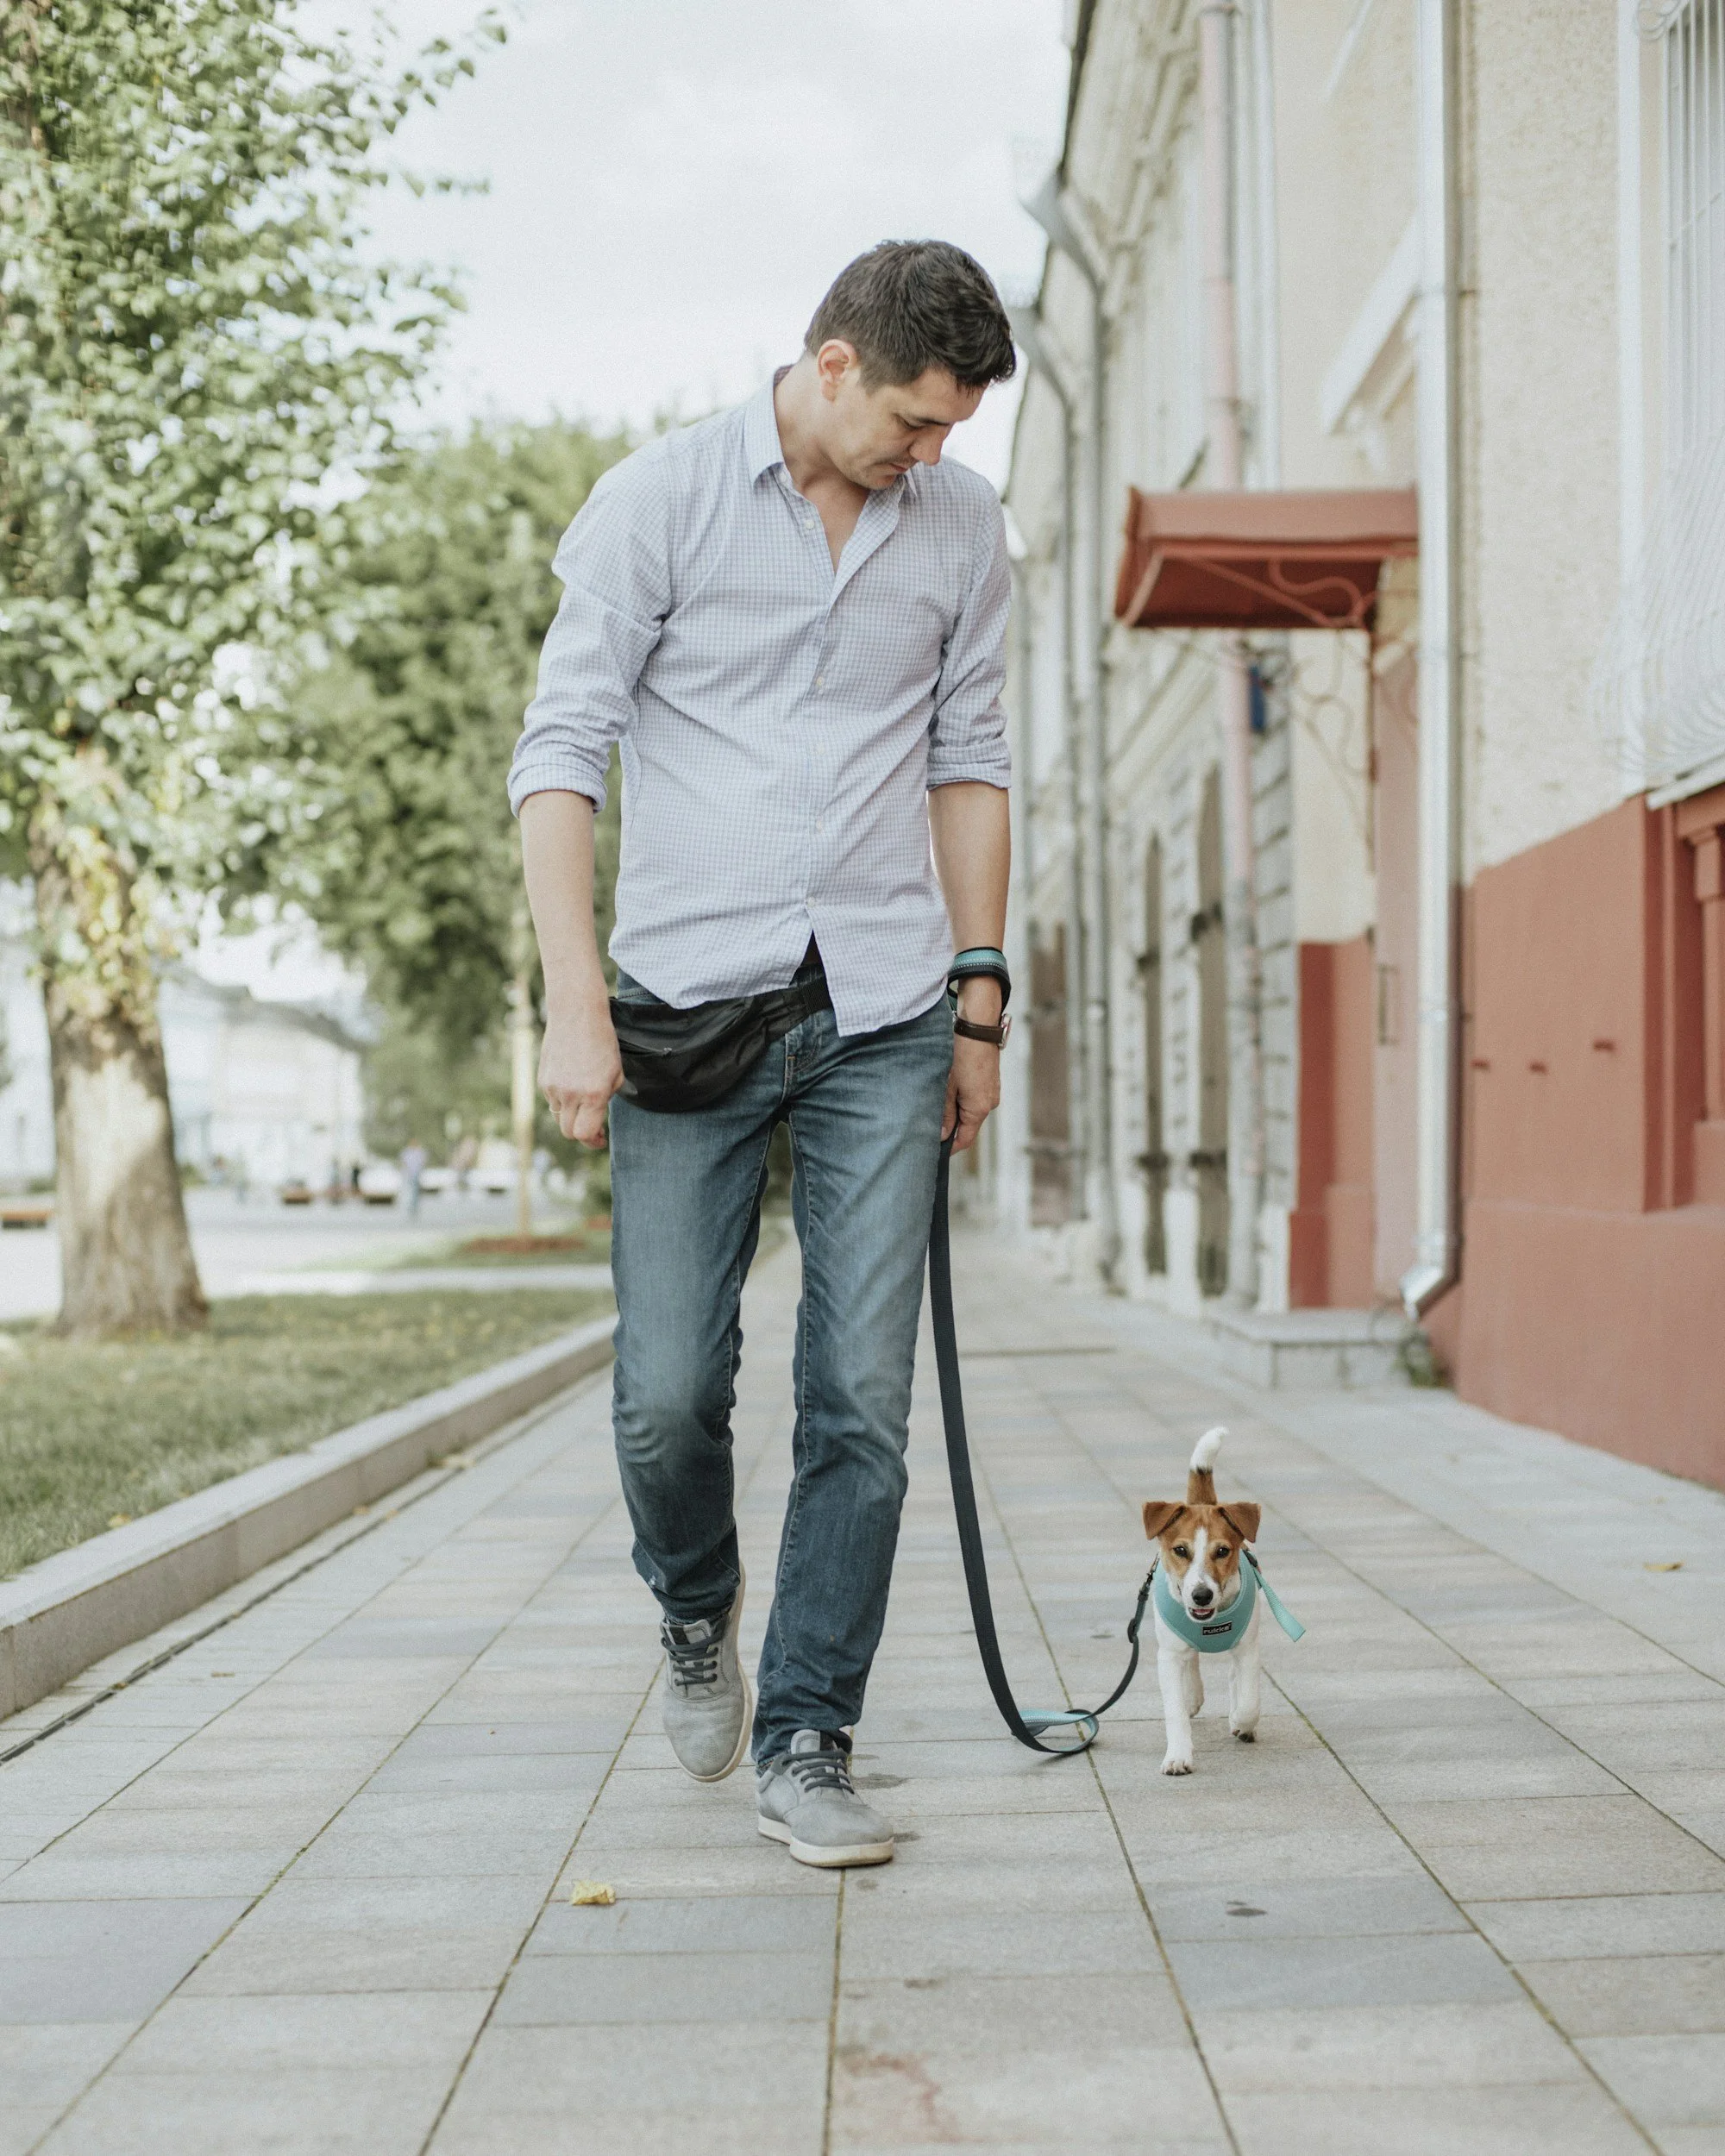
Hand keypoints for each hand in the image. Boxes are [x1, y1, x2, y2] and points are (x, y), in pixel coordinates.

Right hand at [540, 999, 622, 1146]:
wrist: (576, 1014)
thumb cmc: (602, 1042)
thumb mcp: (616, 1072)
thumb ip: (606, 1098)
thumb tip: (597, 1117)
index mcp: (593, 1094)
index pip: (585, 1134)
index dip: (593, 1141)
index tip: (600, 1139)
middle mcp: (571, 1094)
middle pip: (569, 1132)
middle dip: (582, 1133)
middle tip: (594, 1127)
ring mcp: (553, 1088)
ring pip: (559, 1117)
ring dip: (572, 1115)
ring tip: (584, 1100)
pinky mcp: (542, 1080)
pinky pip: (552, 1100)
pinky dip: (563, 1099)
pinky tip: (572, 1082)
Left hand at [942, 977, 1001, 1153]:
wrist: (976, 1025)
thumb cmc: (960, 1053)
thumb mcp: (945, 1086)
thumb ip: (944, 1113)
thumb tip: (942, 1135)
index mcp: (979, 1108)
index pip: (965, 1139)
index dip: (949, 1147)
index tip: (933, 1150)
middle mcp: (990, 1102)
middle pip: (967, 1125)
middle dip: (949, 1127)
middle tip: (926, 1125)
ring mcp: (991, 1091)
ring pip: (969, 1110)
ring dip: (953, 1110)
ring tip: (934, 1102)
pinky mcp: (989, 1080)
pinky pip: (973, 1097)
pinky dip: (960, 1098)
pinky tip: (946, 1088)